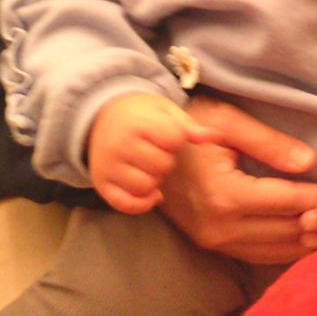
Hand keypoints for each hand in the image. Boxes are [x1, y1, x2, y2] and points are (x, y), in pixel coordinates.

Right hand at [87, 92, 221, 214]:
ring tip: (149, 166)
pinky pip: (125, 204)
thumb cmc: (140, 115)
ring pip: (145, 186)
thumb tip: (215, 137)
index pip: (172, 139)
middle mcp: (119, 146)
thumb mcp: (164, 111)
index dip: (175, 139)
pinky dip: (141, 203)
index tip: (165, 134)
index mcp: (137, 123)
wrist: (102, 117)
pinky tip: (151, 193)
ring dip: (155, 180)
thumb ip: (189, 126)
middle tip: (156, 151)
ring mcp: (107, 167)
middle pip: (162, 165)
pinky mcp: (101, 184)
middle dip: (166, 160)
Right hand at [156, 97, 316, 263]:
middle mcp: (220, 227)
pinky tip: (315, 237)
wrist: (142, 145)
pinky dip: (290, 247)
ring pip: (278, 249)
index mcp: (225, 195)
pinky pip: (260, 254)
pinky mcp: (212, 243)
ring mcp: (214, 240)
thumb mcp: (228, 121)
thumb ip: (269, 143)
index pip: (292, 201)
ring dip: (313, 240)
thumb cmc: (189, 122)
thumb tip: (311, 164)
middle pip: (289, 231)